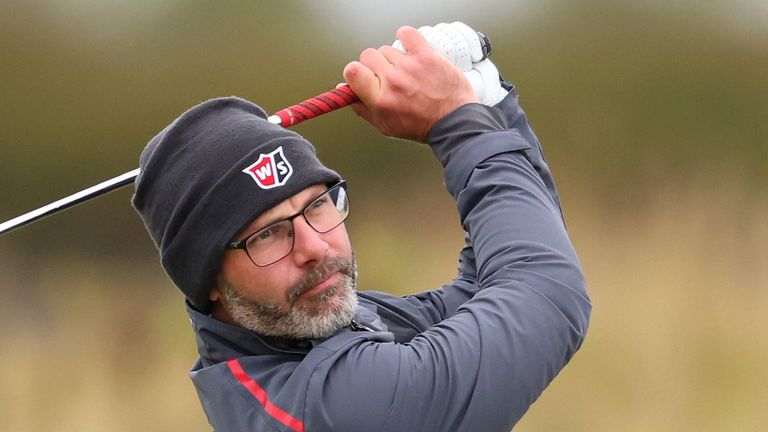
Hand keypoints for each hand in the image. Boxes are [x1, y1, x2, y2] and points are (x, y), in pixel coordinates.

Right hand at [343, 26, 478, 141]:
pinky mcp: (426, 56)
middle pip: (368, 56)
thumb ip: (362, 108)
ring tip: (404, 71)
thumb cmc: (422, 125)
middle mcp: (393, 81)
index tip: (361, 75)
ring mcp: (410, 66)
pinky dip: (405, 37)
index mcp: (380, 99)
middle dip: (374, 65)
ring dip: (392, 58)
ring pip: (387, 49)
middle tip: (386, 76)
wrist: (453, 121)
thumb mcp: (385, 126)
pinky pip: (407, 34)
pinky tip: (407, 47)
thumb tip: (344, 91)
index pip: (352, 70)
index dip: (354, 72)